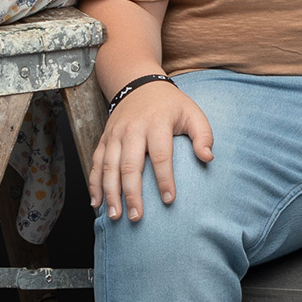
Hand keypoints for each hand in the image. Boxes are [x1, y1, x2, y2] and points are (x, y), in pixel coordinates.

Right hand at [88, 82, 213, 222]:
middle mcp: (132, 129)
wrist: (139, 84)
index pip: (160, 155)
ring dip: (110, 193)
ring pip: (109, 166)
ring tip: (115, 216)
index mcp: (156, 123)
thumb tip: (207, 158)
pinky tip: (96, 203)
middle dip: (132, 193)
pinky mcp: (104, 139)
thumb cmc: (170, 105)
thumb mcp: (193, 113)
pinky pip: (96, 163)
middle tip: (137, 217)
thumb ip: (203, 135)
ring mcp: (114, 134)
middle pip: (129, 165)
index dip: (165, 179)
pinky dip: (94, 184)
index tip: (169, 200)